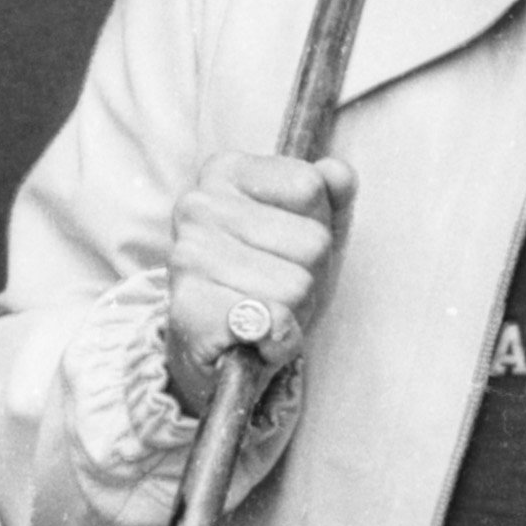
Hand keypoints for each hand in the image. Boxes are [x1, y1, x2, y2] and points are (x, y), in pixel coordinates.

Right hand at [165, 149, 354, 414]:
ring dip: (295, 311)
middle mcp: (198, 205)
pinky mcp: (188, 310)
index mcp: (225, 171)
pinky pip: (272, 324)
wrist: (222, 353)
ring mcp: (188, 257)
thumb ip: (333, 193)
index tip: (286, 245)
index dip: (316, 225)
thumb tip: (337, 172)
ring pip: (298, 286)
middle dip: (309, 275)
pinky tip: (253, 339)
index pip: (310, 186)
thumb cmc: (271, 281)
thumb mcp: (312, 227)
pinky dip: (277, 342)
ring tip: (264, 312)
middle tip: (275, 289)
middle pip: (312, 241)